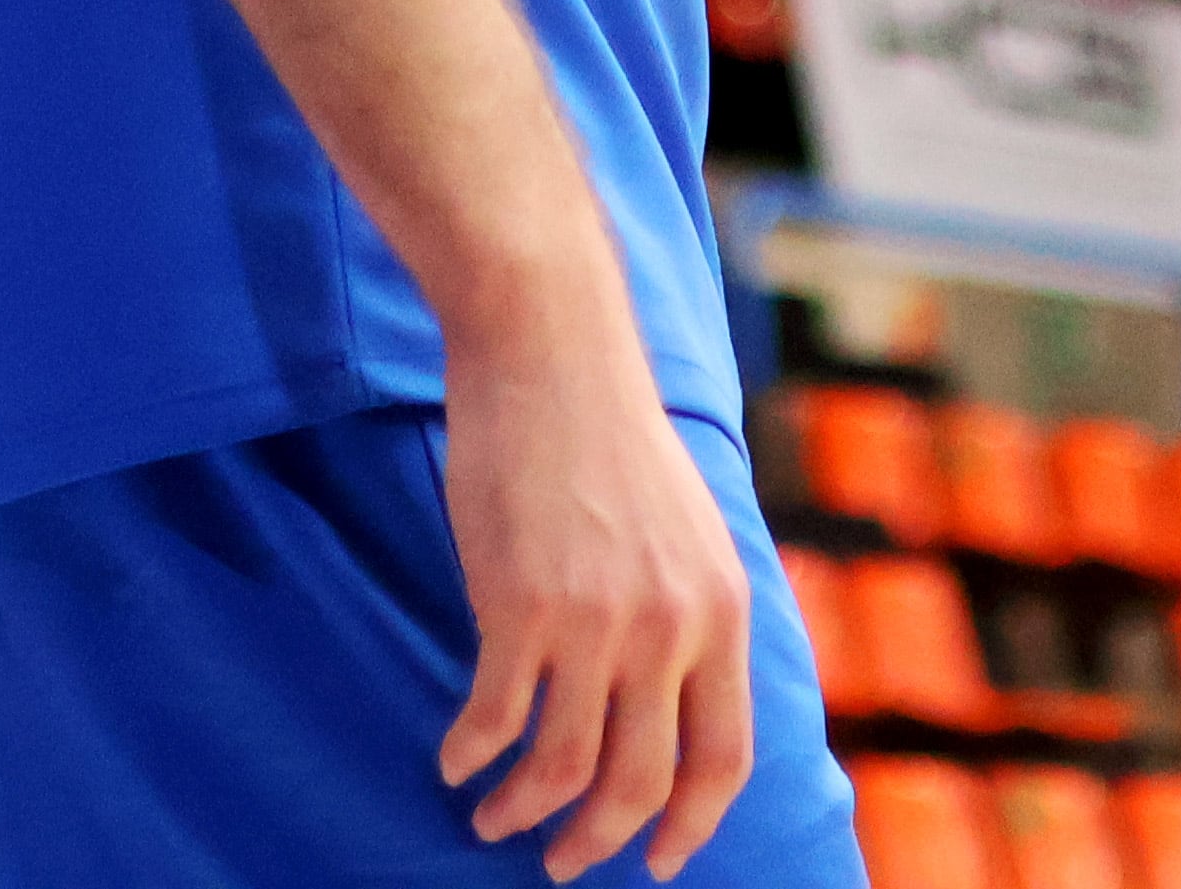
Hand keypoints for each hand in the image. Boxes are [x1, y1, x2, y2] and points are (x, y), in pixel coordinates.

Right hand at [435, 307, 755, 880]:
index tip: (656, 863)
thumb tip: (682, 701)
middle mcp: (670, 624)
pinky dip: (471, 753)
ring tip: (492, 816)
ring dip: (522, 811)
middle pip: (641, 783)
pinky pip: (494, 719)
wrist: (548, 344)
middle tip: (559, 863)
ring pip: (562, 770)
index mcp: (722, 605)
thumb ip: (694, 610)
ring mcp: (595, 618)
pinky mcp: (519, 604)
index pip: (724, 758)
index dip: (689, 827)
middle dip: (596, 842)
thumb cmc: (608, 427)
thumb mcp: (689, 524)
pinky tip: (456, 758)